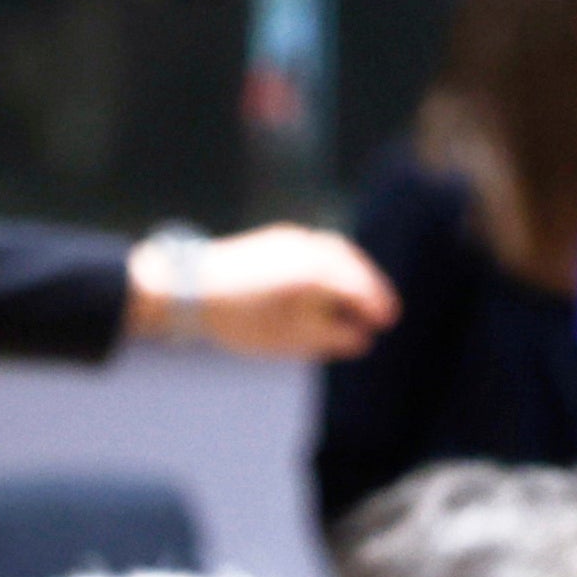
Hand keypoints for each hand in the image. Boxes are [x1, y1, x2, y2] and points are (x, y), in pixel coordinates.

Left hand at [142, 224, 396, 358]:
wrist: (188, 286)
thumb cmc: (239, 318)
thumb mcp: (289, 338)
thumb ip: (329, 337)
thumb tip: (360, 337)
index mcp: (313, 272)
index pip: (357, 287)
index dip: (376, 305)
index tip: (388, 322)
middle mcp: (307, 247)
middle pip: (351, 263)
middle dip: (370, 286)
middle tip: (383, 310)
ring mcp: (291, 238)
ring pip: (334, 252)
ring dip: (352, 274)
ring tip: (357, 299)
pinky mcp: (276, 238)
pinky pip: (316, 248)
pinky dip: (331, 266)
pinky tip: (327, 286)